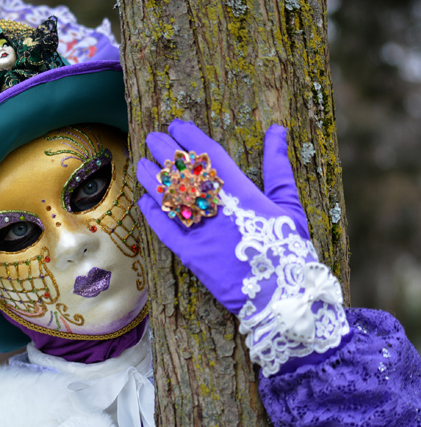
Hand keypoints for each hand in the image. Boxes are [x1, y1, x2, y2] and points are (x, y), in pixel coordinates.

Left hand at [136, 119, 308, 313]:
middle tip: (152, 138)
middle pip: (183, 174)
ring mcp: (201, 232)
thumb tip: (277, 130)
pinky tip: (145, 200)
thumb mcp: (289, 205)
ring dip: (152, 179)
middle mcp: (216, 209)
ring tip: (142, 163)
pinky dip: (153, 213)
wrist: (282, 297)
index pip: (209, 156)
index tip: (176, 125)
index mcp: (242, 193)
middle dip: (164, 152)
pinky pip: (164, 230)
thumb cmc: (290, 249)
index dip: (190, 138)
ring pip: (168, 198)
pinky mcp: (190, 255)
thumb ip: (278, 167)